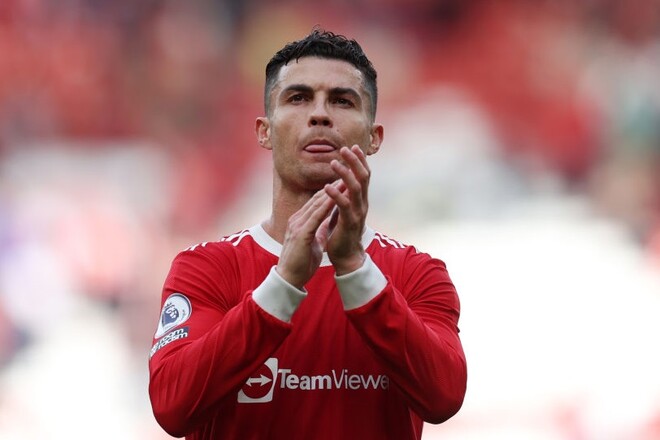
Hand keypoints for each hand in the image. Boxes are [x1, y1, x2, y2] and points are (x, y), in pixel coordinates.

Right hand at [276, 186, 336, 288]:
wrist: (289, 279)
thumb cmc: (300, 264)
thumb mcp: (311, 243)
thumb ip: (316, 232)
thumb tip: (323, 225)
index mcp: (300, 222)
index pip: (316, 202)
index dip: (330, 191)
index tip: (343, 181)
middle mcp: (297, 220)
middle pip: (317, 198)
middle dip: (333, 186)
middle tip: (346, 173)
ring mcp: (298, 225)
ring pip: (316, 204)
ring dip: (331, 191)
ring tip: (344, 179)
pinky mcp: (301, 233)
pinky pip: (316, 216)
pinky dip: (326, 206)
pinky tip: (336, 198)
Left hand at [324, 145, 369, 274]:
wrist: (346, 257)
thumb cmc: (342, 233)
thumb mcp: (344, 211)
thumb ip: (345, 197)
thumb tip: (340, 183)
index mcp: (360, 200)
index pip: (364, 176)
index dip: (360, 161)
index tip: (353, 147)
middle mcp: (362, 204)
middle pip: (363, 177)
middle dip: (355, 161)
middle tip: (345, 148)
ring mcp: (358, 213)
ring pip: (355, 189)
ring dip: (345, 174)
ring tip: (333, 162)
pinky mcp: (349, 223)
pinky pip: (344, 206)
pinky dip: (335, 194)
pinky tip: (326, 186)